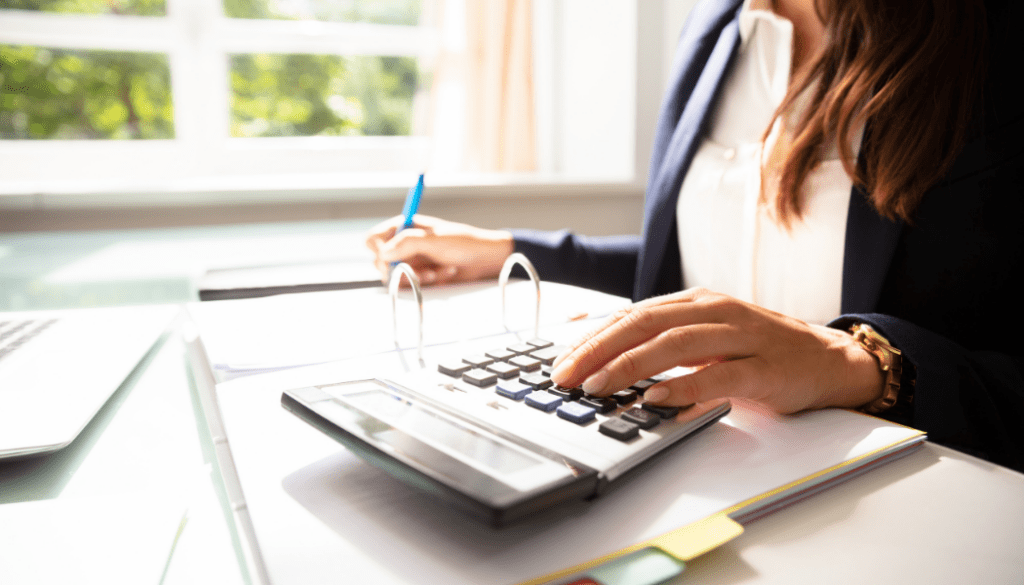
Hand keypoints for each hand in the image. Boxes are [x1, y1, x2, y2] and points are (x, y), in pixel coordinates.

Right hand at [365, 214, 514, 285]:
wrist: (486, 260)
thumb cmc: (465, 243)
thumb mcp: (436, 240)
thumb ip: (408, 243)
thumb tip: (384, 253)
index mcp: (405, 226)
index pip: (374, 239)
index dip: (379, 250)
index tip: (392, 258)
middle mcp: (404, 243)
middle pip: (380, 261)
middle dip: (401, 268)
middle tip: (419, 269)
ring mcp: (412, 260)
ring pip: (395, 276)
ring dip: (416, 276)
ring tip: (436, 272)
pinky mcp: (420, 275)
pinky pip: (410, 285)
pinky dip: (425, 282)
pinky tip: (443, 274)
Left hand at [549, 288, 884, 413]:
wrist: (828, 359)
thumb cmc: (759, 350)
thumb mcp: (706, 336)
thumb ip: (662, 341)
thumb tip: (603, 357)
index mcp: (696, 302)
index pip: (632, 314)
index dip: (592, 338)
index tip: (561, 362)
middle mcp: (715, 312)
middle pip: (645, 323)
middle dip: (599, 349)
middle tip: (567, 376)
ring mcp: (742, 338)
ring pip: (676, 344)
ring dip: (631, 365)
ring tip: (599, 386)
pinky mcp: (765, 369)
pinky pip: (719, 377)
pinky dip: (684, 388)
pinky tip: (656, 399)